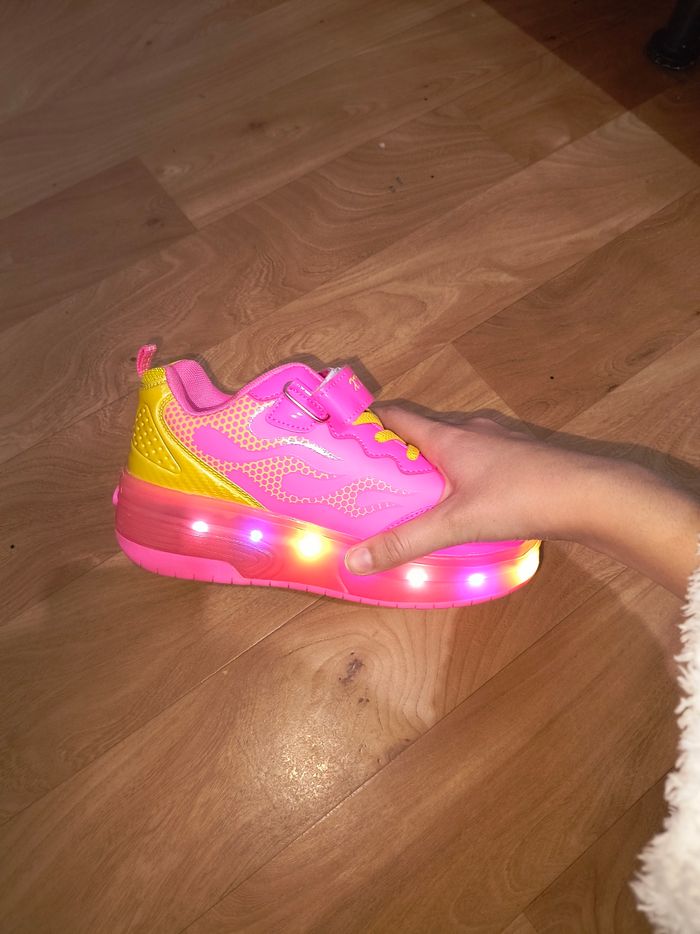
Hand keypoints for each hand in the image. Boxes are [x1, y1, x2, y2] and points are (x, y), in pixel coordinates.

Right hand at [344, 406, 590, 574]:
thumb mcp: (455, 523)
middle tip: (374, 471)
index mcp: (449, 436)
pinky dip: (461, 469)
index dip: (369, 420)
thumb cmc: (520, 498)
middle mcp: (473, 430)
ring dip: (432, 457)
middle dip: (397, 445)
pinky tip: (465, 495)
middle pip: (424, 428)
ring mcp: (501, 441)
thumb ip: (405, 542)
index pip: (398, 415)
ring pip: (455, 442)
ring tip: (414, 486)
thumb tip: (354, 561)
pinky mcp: (523, 457)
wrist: (591, 495)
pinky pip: (480, 455)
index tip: (345, 433)